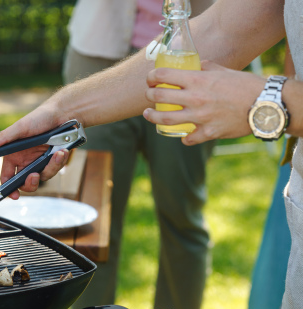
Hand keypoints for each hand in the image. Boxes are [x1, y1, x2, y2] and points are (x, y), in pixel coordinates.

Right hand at [0, 102, 71, 199]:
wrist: (63, 114)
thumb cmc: (39, 118)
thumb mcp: (20, 128)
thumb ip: (4, 138)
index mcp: (14, 155)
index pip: (7, 176)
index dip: (9, 188)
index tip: (13, 195)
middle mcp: (26, 160)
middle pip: (25, 183)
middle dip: (30, 183)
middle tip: (34, 176)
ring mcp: (40, 161)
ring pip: (42, 177)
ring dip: (50, 168)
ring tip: (57, 154)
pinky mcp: (53, 161)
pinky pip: (55, 169)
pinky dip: (59, 162)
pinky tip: (62, 152)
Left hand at [142, 61, 264, 144]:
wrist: (265, 104)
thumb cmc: (245, 85)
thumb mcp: (224, 70)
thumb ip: (206, 67)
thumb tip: (196, 65)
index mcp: (198, 80)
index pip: (164, 75)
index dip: (152, 77)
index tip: (150, 79)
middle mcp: (195, 98)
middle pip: (159, 97)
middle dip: (149, 96)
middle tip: (149, 96)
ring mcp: (200, 117)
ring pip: (165, 119)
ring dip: (152, 117)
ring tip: (148, 114)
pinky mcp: (208, 132)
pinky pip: (188, 138)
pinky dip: (184, 137)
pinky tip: (184, 135)